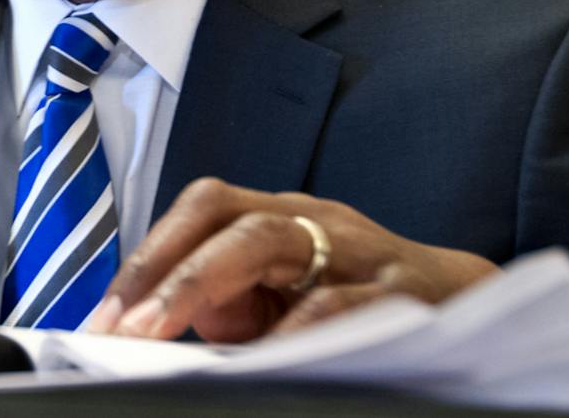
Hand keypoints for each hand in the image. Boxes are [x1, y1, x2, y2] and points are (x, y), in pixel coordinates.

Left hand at [96, 180, 497, 342]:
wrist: (464, 304)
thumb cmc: (353, 300)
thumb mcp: (281, 298)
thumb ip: (227, 303)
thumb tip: (158, 326)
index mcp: (278, 215)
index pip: (201, 209)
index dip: (148, 259)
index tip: (104, 318)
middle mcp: (313, 218)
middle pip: (226, 216)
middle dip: (166, 272)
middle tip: (125, 330)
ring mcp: (357, 248)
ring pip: (272, 240)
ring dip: (206, 287)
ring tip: (164, 336)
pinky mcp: (401, 292)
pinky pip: (338, 302)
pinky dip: (293, 329)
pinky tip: (263, 358)